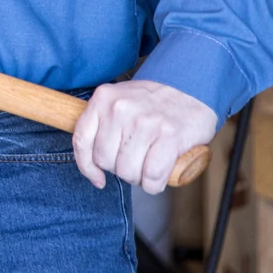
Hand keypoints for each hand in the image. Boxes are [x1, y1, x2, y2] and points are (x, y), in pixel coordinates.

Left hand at [72, 79, 217, 193]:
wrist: (190, 88)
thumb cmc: (152, 103)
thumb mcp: (118, 100)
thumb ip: (102, 123)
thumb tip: (91, 163)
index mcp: (103, 98)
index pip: (82, 140)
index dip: (86, 166)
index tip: (97, 178)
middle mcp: (120, 109)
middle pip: (105, 160)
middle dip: (119, 170)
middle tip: (135, 162)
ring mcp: (145, 122)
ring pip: (127, 171)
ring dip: (138, 178)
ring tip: (148, 166)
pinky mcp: (169, 136)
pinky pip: (151, 176)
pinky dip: (154, 184)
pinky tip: (159, 177)